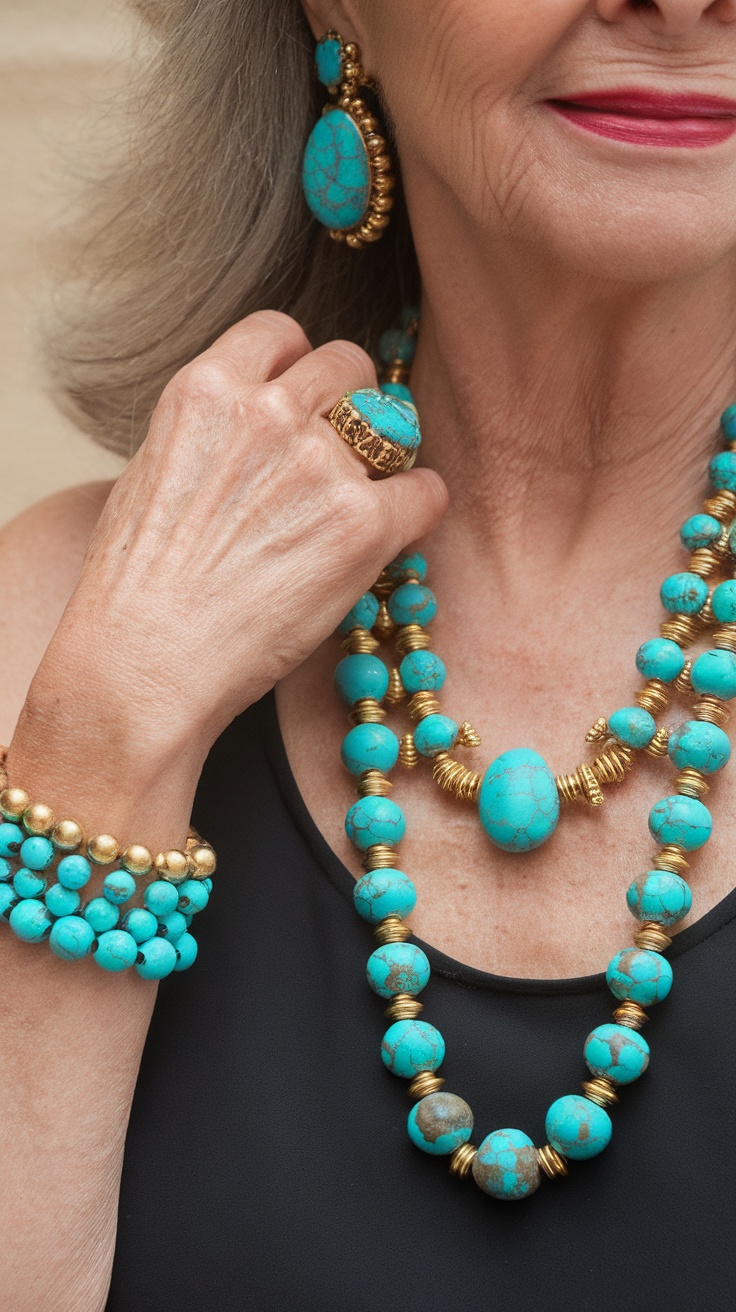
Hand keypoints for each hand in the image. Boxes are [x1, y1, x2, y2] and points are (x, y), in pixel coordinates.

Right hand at [27, 311, 447, 768]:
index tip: (298, 405)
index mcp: (206, 389)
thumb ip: (213, 433)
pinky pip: (425, 491)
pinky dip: (415, 512)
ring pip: (394, 425)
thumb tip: (261, 431)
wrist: (143, 663)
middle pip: (348, 366)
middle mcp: (267, 412)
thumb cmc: (135, 587)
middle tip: (339, 458)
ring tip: (354, 509)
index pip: (281, 332)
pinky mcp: (362, 524)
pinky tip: (385, 540)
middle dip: (350, 405)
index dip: (296, 369)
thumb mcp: (154, 473)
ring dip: (383, 460)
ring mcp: (320, 465)